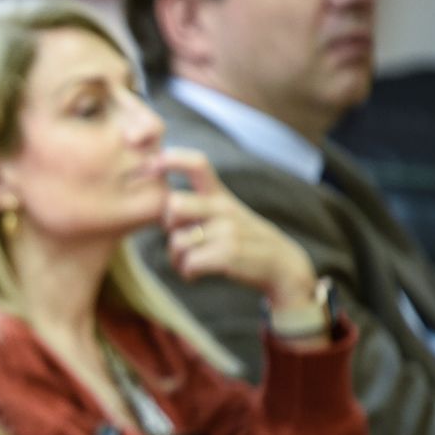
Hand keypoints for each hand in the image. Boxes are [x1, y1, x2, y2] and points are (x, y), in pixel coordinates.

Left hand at [159, 148, 318, 309]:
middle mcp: (224, 208)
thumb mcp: (226, 214)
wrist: (282, 266)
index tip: (151, 164)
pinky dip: (187, 273)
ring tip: (188, 262)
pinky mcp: (229, 254)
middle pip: (174, 205)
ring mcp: (228, 230)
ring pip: (177, 242)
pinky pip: (188, 263)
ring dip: (176, 258)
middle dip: (169, 226)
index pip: (198, 165)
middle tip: (180, 239)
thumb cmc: (243, 240)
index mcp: (221, 195)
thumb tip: (163, 204)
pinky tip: (196, 274)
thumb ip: (197, 206)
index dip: (173, 159)